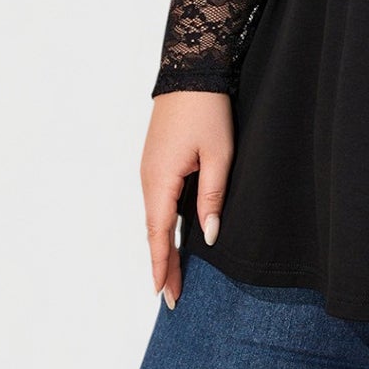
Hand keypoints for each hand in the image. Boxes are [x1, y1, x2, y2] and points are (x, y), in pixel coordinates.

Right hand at [141, 91, 233, 307]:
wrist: (191, 71)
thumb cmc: (208, 111)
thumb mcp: (219, 155)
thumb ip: (213, 197)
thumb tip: (209, 236)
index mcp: (160, 181)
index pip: (159, 236)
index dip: (162, 267)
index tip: (165, 296)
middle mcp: (149, 179)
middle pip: (154, 231)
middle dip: (162, 264)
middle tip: (171, 297)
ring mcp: (150, 170)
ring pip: (155, 217)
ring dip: (162, 245)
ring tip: (172, 274)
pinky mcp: (157, 161)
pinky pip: (159, 201)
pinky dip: (163, 224)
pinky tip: (173, 236)